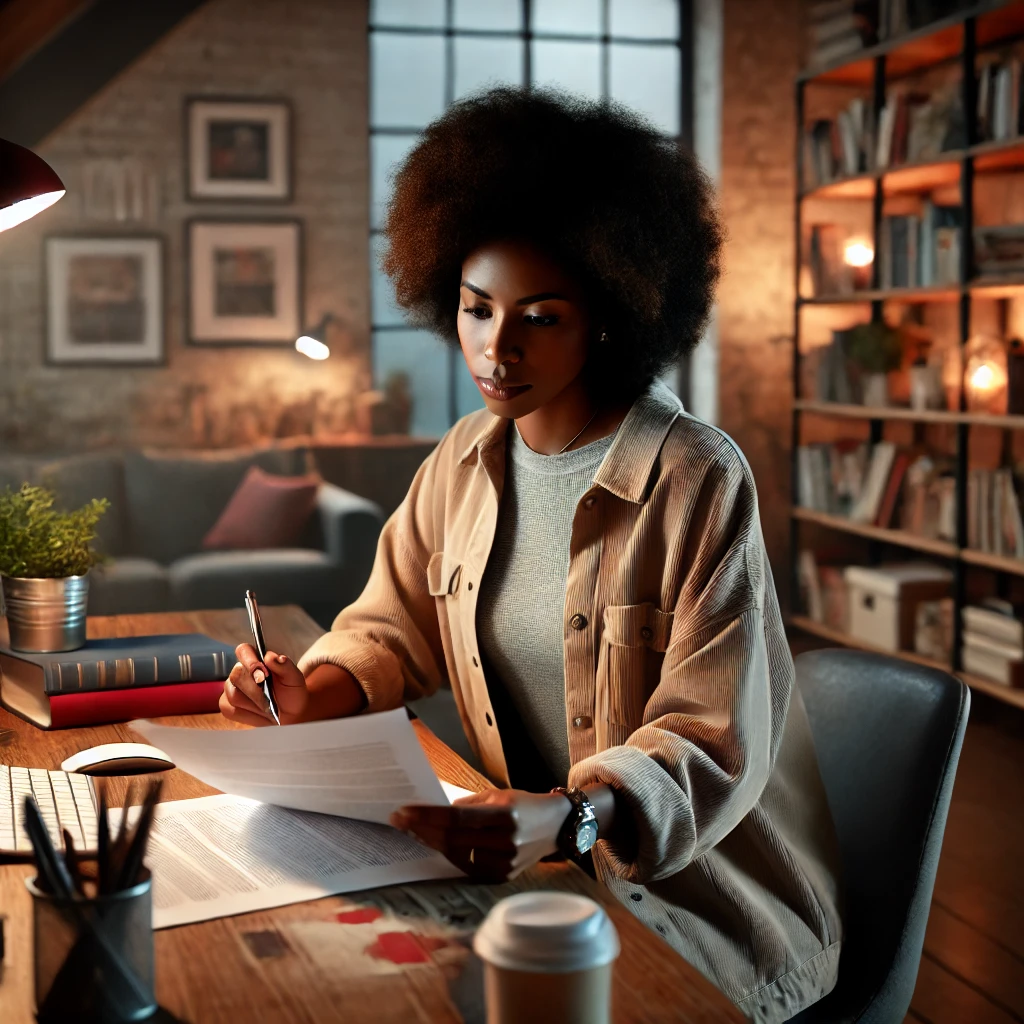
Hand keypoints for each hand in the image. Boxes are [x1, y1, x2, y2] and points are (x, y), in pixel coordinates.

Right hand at [220, 645, 368, 725]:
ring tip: (272, 707)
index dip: (249, 658)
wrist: (296, 717)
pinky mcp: (231, 708)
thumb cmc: (297, 695)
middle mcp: (242, 672)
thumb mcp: (298, 680)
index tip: (262, 668)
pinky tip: (261, 715)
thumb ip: (287, 667)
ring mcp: (234, 690)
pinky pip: (229, 709)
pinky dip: (245, 713)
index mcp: (257, 660)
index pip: (242, 650)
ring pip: (231, 692)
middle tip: (270, 693)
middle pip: (235, 673)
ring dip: (253, 701)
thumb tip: (275, 657)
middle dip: (254, 684)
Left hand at [390, 789, 571, 882]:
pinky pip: (467, 867)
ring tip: (414, 831)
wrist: (556, 826)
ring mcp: (504, 863)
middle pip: (452, 838)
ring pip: (456, 855)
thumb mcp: (498, 795)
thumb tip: (435, 812)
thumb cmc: (523, 805)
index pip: (456, 816)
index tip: (402, 812)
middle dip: (421, 829)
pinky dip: (451, 855)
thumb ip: (467, 804)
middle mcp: (505, 841)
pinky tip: (438, 844)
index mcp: (504, 815)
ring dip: (432, 843)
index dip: (427, 815)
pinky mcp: (502, 876)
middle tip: (399, 821)